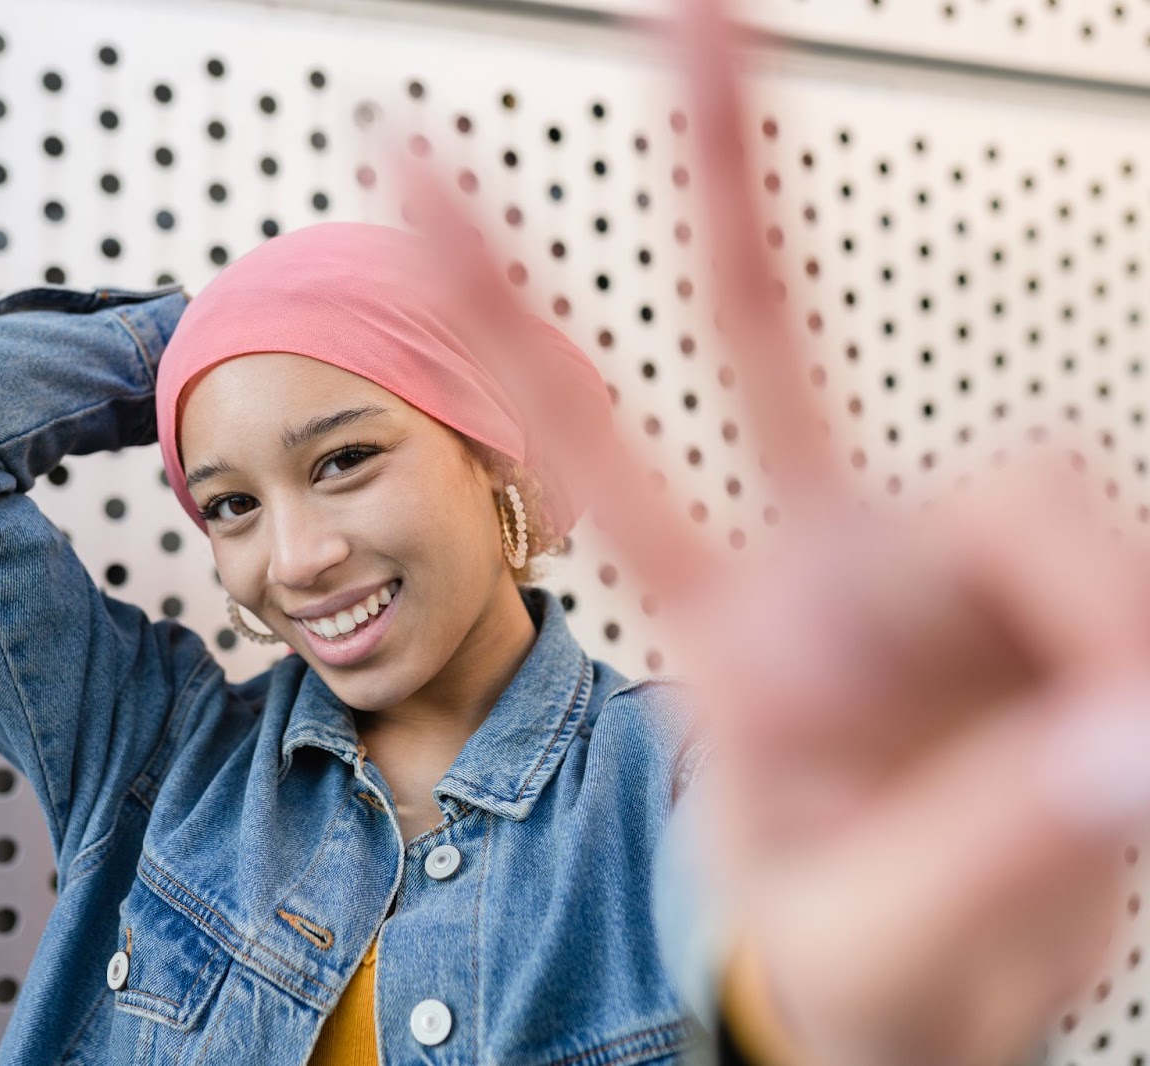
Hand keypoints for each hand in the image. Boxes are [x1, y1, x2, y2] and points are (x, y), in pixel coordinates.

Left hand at [377, 2, 1149, 1063]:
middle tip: (691, 14)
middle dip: (711, 175)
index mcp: (718, 636)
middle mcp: (813, 572)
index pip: (580, 438)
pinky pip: (1111, 563)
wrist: (921, 1025)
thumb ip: (980, 854)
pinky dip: (1143, 640)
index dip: (498, 309)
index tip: (415, 173)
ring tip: (1122, 759)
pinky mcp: (1035, 602)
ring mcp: (925, 574)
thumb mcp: (868, 949)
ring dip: (1098, 613)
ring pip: (1020, 491)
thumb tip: (1126, 737)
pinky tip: (1138, 726)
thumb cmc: (849, 983)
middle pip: (755, 337)